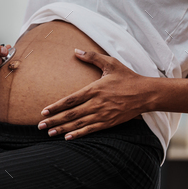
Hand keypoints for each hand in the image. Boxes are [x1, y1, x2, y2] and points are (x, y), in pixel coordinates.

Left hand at [37, 49, 153, 139]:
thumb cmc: (127, 77)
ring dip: (63, 129)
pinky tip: (68, 137)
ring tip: (50, 133)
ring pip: (79, 124)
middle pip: (71, 114)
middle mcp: (97, 103)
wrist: (146, 93)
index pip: (71, 99)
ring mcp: (103, 114)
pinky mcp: (109, 122)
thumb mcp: (110, 63)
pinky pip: (91, 129)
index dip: (56, 106)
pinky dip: (79, 134)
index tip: (44, 111)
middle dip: (55, 120)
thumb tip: (76, 50)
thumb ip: (92, 57)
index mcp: (94, 89)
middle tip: (40, 126)